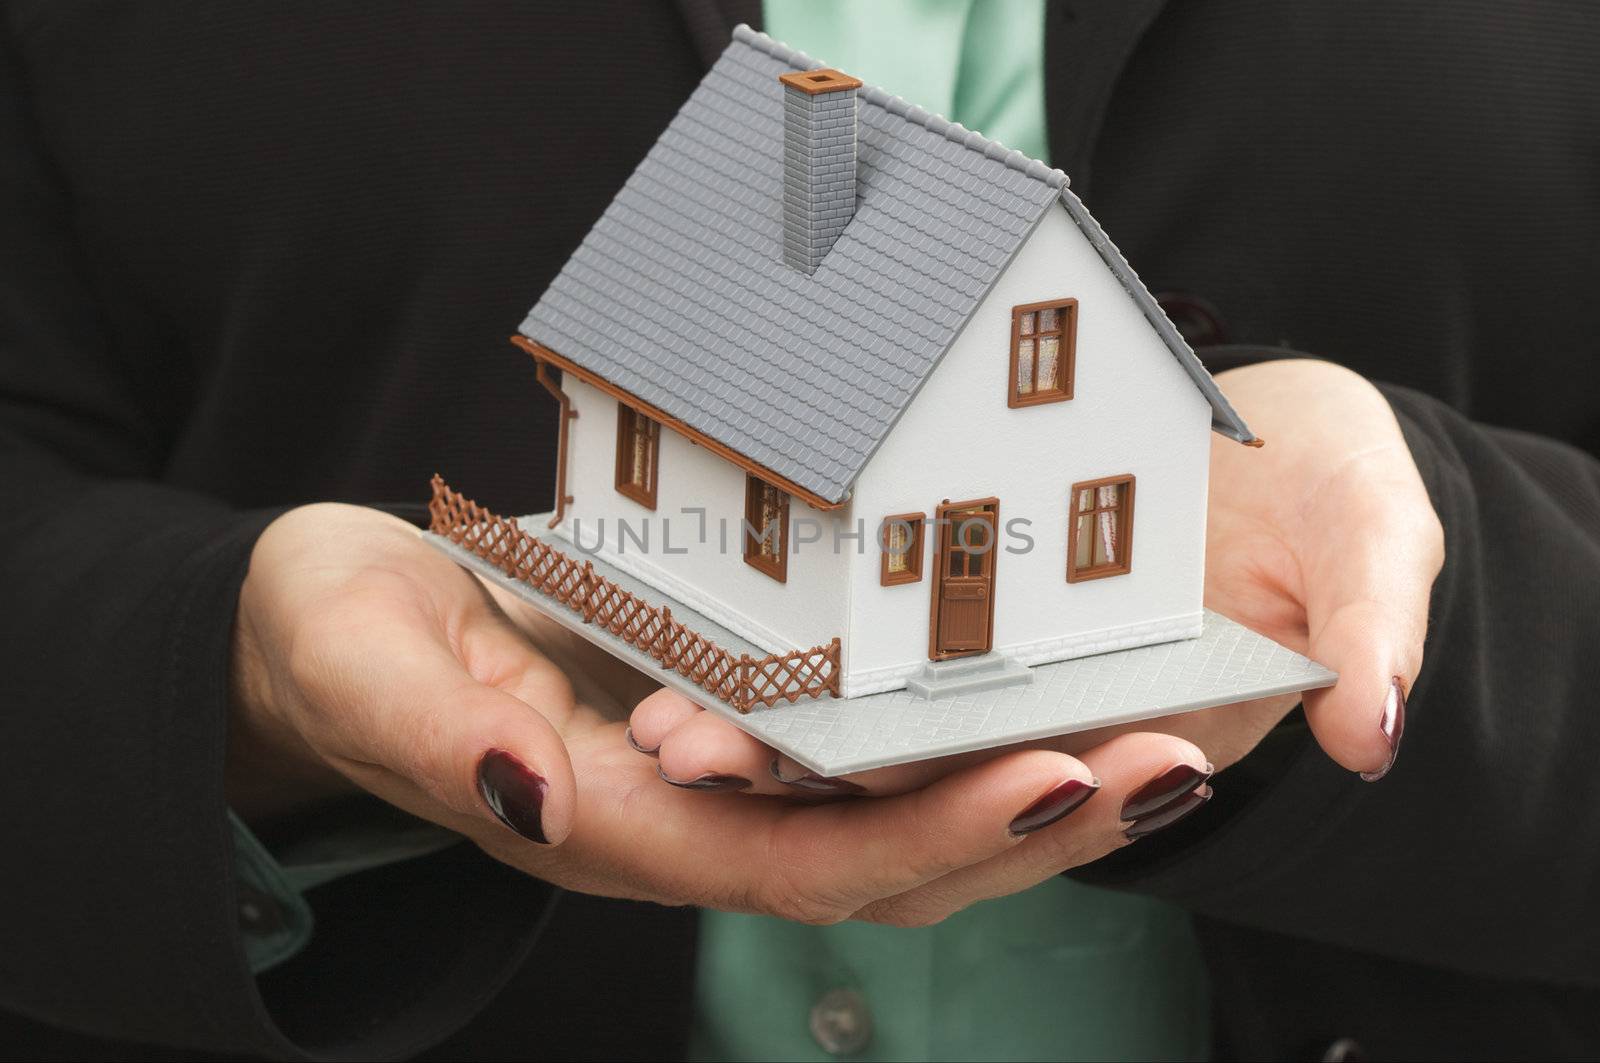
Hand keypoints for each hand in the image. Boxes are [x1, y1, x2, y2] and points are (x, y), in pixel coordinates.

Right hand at [228, 503, 1209, 926]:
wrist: (328, 629)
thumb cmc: (338, 639)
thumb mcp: (367, 667)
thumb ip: (444, 741)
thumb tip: (534, 802)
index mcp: (614, 825)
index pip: (799, 858)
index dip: (932, 833)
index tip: (1056, 777)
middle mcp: (684, 823)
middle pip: (884, 856)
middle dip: (1028, 820)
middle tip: (1166, 758)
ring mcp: (710, 782)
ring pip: (892, 815)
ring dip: (1022, 782)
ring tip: (1154, 733)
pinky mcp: (721, 726)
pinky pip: (859, 750)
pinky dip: (956, 733)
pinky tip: (1042, 691)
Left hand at [631, 358, 1442, 793]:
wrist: (1273, 437)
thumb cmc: (1327, 491)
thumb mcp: (1372, 533)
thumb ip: (1372, 616)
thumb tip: (1372, 730)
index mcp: (1141, 727)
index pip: (1044, 786)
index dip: (967, 806)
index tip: (841, 790)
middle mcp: (1045, 720)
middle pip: (917, 779)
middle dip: (807, 784)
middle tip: (699, 752)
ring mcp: (981, 671)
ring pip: (857, 730)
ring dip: (760, 731)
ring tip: (669, 715)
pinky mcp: (933, 607)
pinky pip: (845, 641)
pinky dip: (774, 644)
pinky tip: (689, 626)